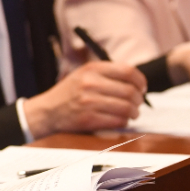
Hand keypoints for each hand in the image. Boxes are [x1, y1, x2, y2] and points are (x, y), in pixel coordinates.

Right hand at [21, 61, 145, 138]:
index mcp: (92, 69)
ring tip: (131, 113)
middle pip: (130, 91)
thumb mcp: (83, 74)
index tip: (142, 87)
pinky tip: (120, 120)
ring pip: (126, 108)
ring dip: (134, 112)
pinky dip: (124, 122)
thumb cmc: (69, 93)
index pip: (128, 71)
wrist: (47, 112)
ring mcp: (89, 102)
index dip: (140, 81)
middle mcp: (91, 83)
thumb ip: (107, 74)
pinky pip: (118, 121)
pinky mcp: (89, 119)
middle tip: (137, 103)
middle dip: (139, 100)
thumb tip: (136, 81)